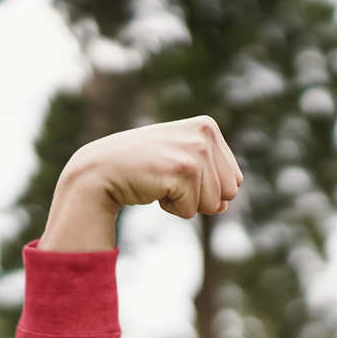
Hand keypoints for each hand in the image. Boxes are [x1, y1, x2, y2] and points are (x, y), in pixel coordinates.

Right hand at [40, 116, 242, 251]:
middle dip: (200, 196)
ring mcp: (194, 151)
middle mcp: (204, 134)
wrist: (101, 169)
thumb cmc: (144, 166)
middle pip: (229, 193)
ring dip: (185, 202)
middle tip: (168, 177)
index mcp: (208, 127)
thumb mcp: (183, 163)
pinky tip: (153, 188)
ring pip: (212, 205)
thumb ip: (212, 180)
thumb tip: (223, 205)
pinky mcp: (183, 170)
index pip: (234, 180)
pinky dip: (171, 208)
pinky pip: (191, 210)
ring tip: (160, 180)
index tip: (177, 171)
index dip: (207, 186)